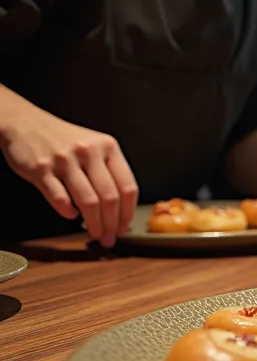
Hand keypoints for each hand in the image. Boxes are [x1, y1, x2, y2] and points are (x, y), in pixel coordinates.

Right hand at [0, 101, 137, 245]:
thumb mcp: (93, 146)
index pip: (128, 186)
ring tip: (95, 234)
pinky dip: (67, 211)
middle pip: (110, 197)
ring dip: (94, 223)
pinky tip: (71, 216)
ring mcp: (65, 160)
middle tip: (109, 237)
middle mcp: (89, 152)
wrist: (24, 122)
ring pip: (88, 201)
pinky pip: (59, 197)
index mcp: (108, 147)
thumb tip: (120, 207)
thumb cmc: (62, 139)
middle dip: (112, 224)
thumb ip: (107, 170)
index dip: (128, 212)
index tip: (124, 227)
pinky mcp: (41, 169)